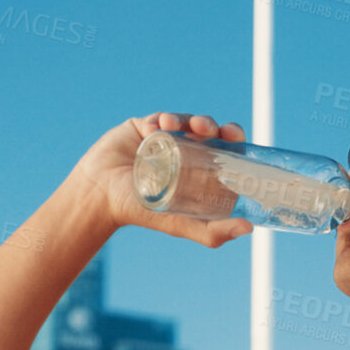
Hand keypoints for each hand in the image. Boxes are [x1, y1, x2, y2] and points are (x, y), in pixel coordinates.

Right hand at [71, 111, 255, 247]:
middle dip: (213, 124)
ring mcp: (166, 138)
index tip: (235, 138)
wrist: (100, 196)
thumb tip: (248, 229)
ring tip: (176, 127)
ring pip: (186, 120)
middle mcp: (185, 151)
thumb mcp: (181, 224)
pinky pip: (159, 118)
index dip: (233, 140)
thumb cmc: (140, 212)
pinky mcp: (144, 126)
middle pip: (209, 131)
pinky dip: (161, 120)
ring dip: (187, 119)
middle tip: (211, 129)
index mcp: (198, 170)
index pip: (224, 150)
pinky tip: (155, 129)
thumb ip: (212, 231)